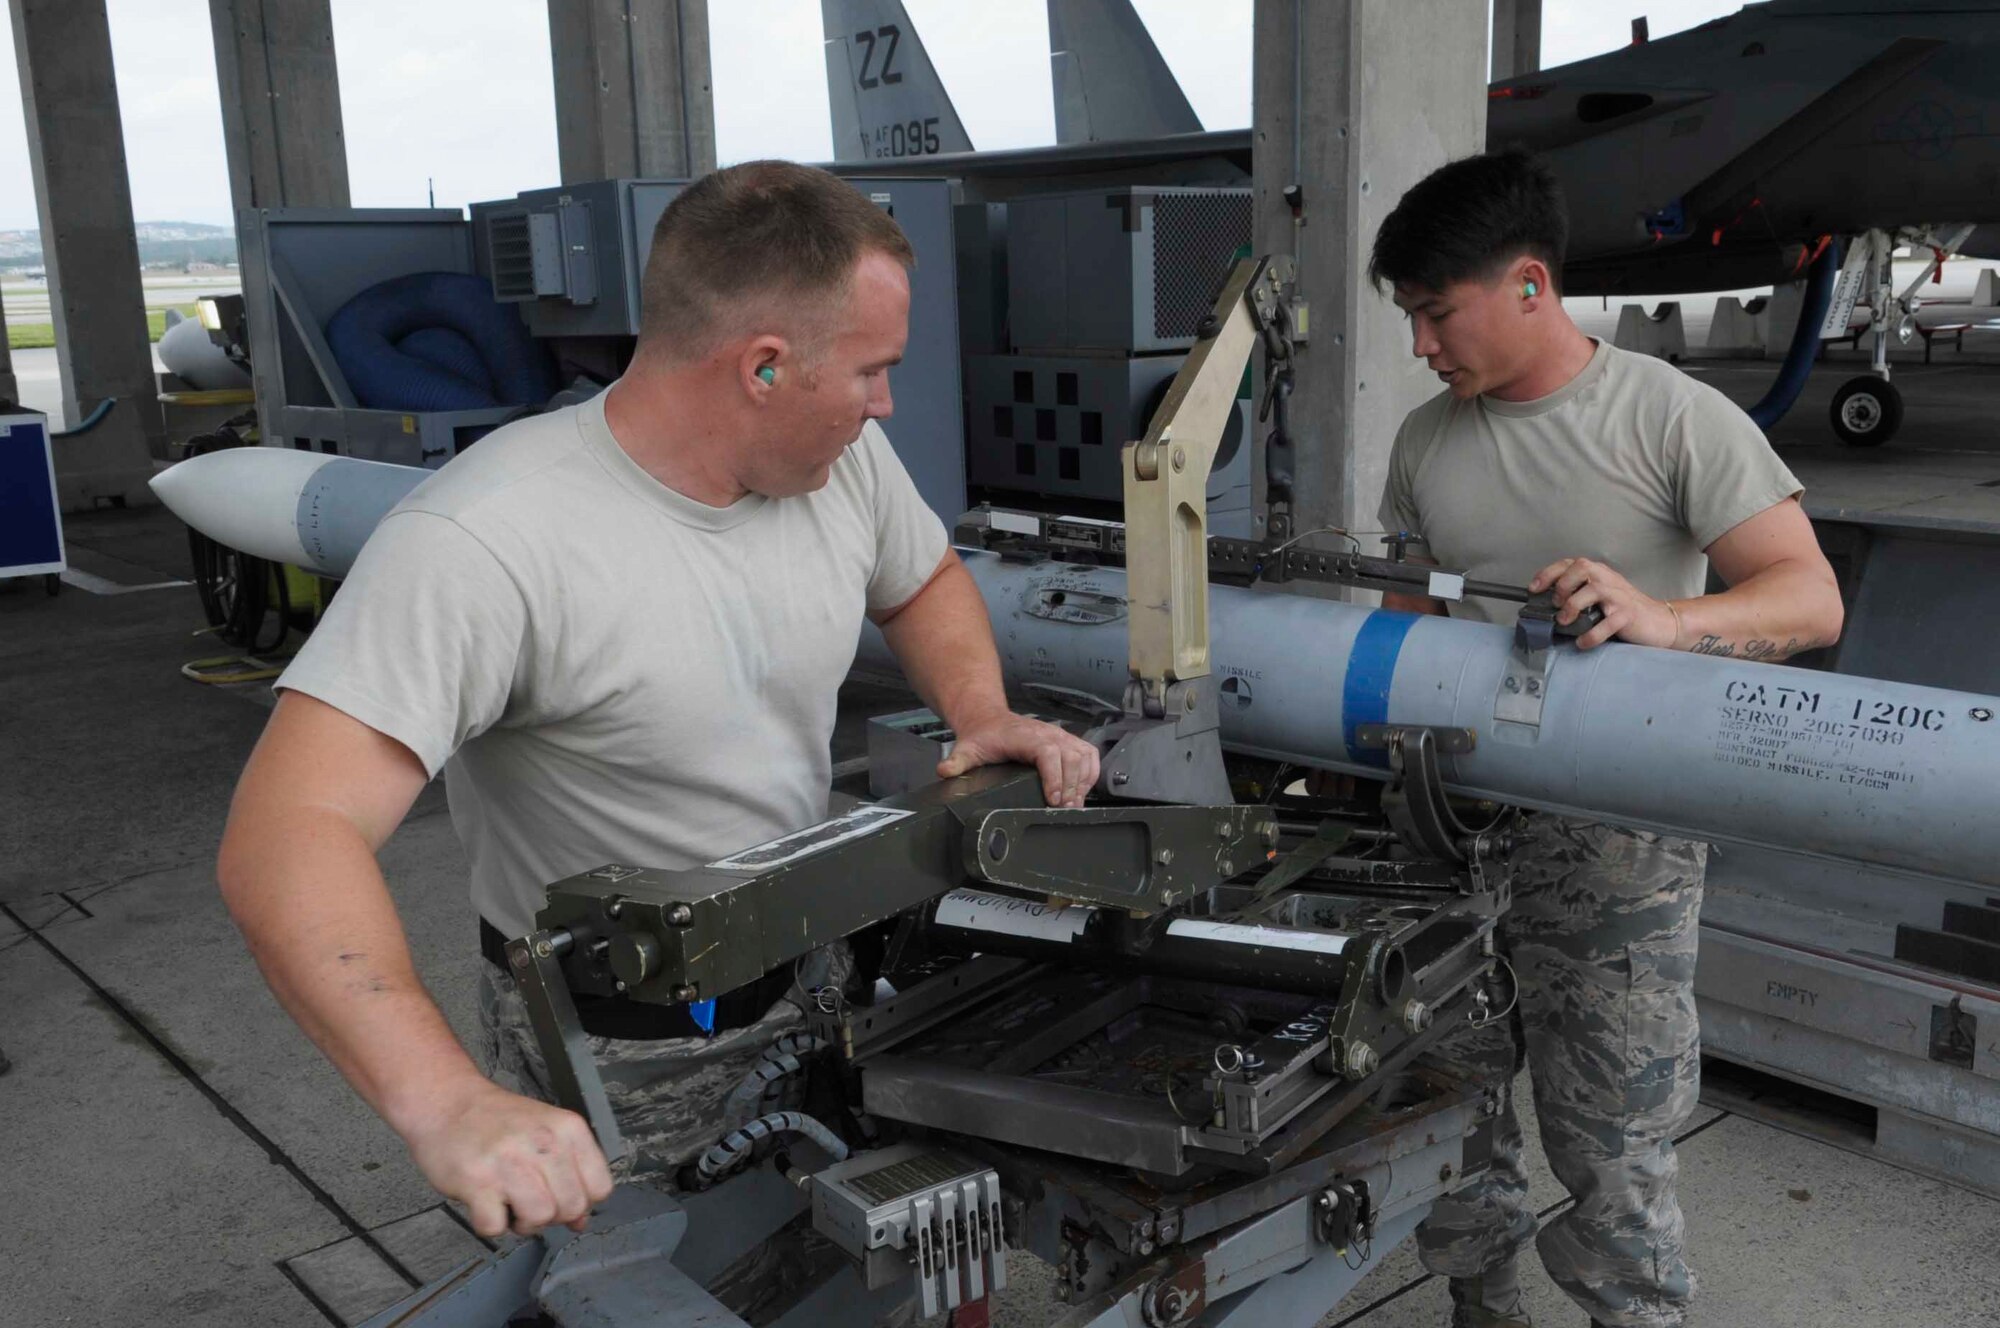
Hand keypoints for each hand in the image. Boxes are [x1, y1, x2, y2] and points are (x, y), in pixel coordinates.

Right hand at [399, 1075, 615, 1238]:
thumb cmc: (497, 1121)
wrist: (448, 1102)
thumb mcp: (547, 1133)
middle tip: (530, 1199)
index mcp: (568, 1128)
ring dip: (523, 1223)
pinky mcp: (477, 1181)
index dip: (581, 1201)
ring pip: (540, 1218)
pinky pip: (496, 1227)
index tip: (561, 1196)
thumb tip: (581, 1220)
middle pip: (572, 1207)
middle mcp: (543, 1142)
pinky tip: (485, 1202)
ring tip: (508, 1202)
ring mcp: (510, 1161)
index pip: (600, 1187)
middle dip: (552, 1215)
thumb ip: (571, 1172)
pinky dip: (490, 1223)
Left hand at [937, 711, 1101, 806]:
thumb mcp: (968, 748)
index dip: (1055, 777)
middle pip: (1072, 758)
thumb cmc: (984, 735)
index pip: (1049, 753)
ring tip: (1073, 806)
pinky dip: (1090, 774)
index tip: (1054, 800)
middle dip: (1072, 786)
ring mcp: (1062, 737)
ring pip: (1084, 757)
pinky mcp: (1069, 742)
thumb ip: (958, 761)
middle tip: (1064, 810)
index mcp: (1027, 736)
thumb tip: (945, 771)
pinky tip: (1082, 791)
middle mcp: (1049, 734)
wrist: (991, 719)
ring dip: (1082, 782)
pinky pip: (1089, 756)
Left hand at [1529, 556, 1678, 650]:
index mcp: (1599, 574)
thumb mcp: (1599, 597)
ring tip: (1565, 622)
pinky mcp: (1628, 615)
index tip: (1534, 588)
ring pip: (1594, 589)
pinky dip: (1591, 635)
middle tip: (1556, 604)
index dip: (1549, 573)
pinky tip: (1582, 642)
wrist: (1659, 622)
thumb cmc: (1624, 610)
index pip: (1570, 563)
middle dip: (1563, 585)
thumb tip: (1546, 606)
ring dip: (1573, 606)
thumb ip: (1577, 595)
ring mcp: (1620, 597)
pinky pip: (1607, 623)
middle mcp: (1609, 580)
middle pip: (1582, 567)